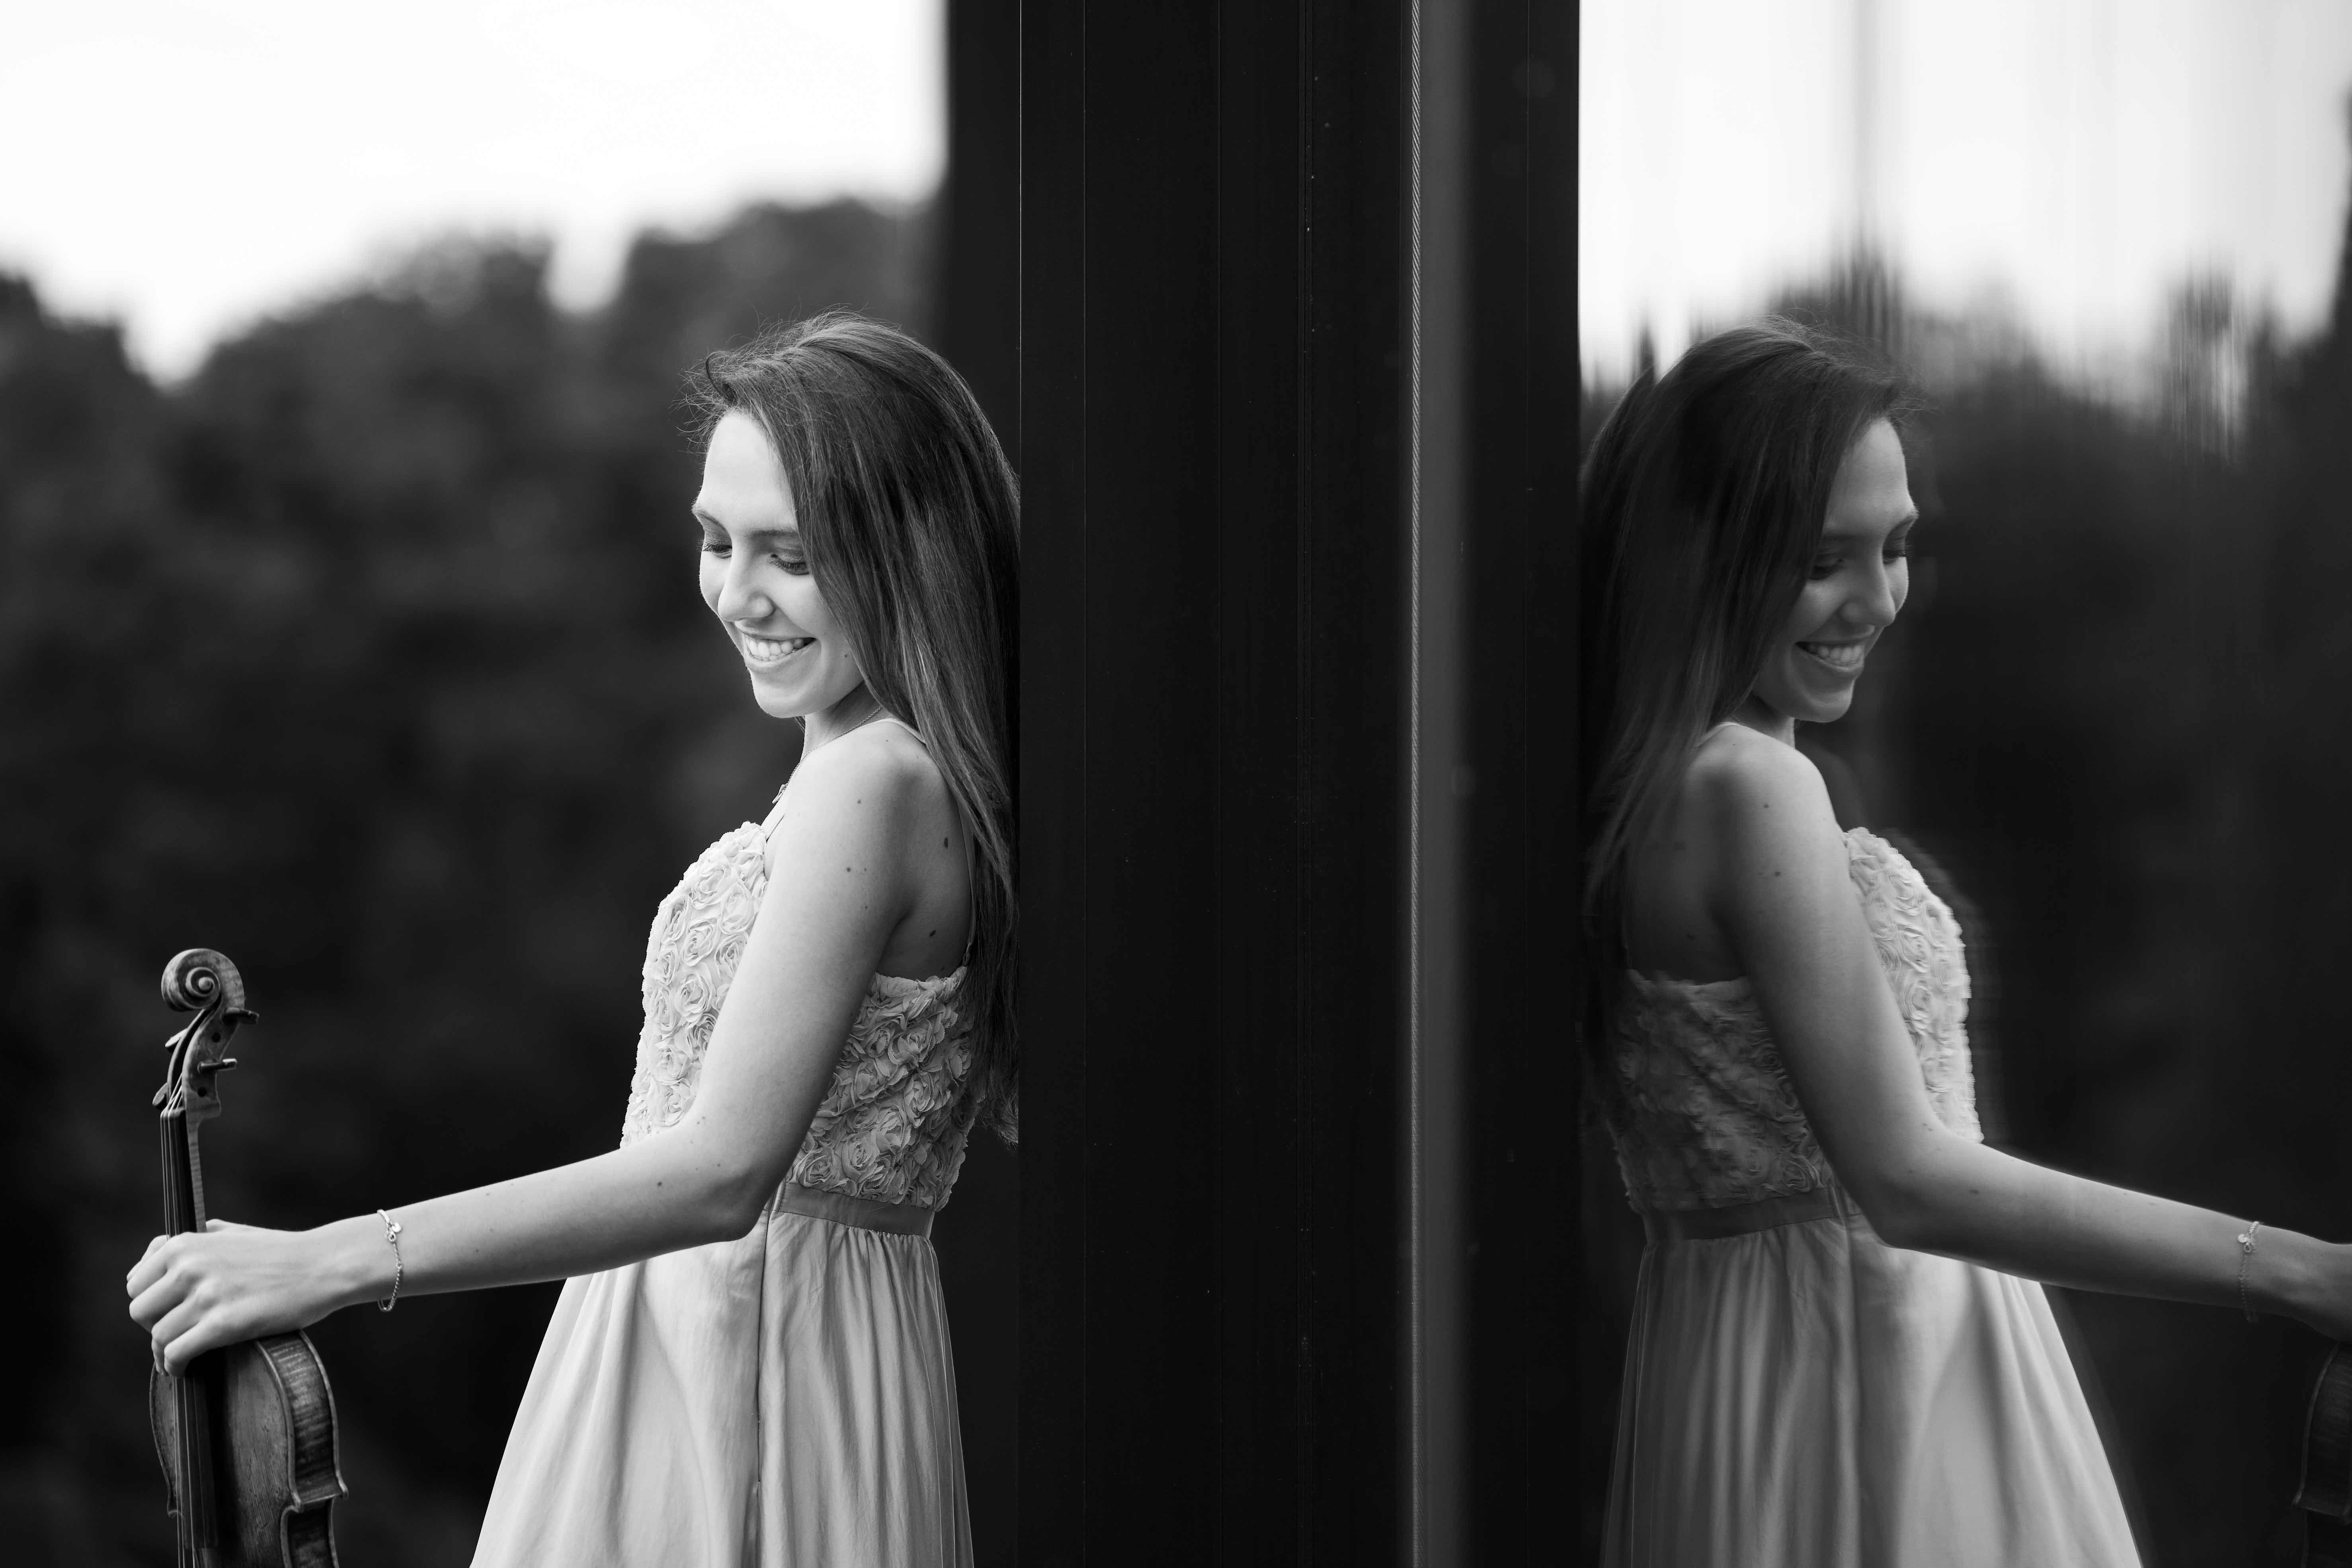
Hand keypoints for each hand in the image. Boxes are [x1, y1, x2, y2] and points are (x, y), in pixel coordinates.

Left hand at [127, 1220, 348, 1374]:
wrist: (323, 1266)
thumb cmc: (281, 1251)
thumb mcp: (231, 1232)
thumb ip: (194, 1240)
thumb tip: (155, 1256)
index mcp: (186, 1243)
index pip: (135, 1283)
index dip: (149, 1302)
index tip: (164, 1313)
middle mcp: (189, 1267)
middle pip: (140, 1312)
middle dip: (153, 1327)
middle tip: (175, 1334)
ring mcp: (207, 1296)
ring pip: (158, 1337)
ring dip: (165, 1352)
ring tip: (177, 1358)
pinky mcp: (224, 1324)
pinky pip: (177, 1353)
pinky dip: (175, 1366)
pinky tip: (185, 1369)